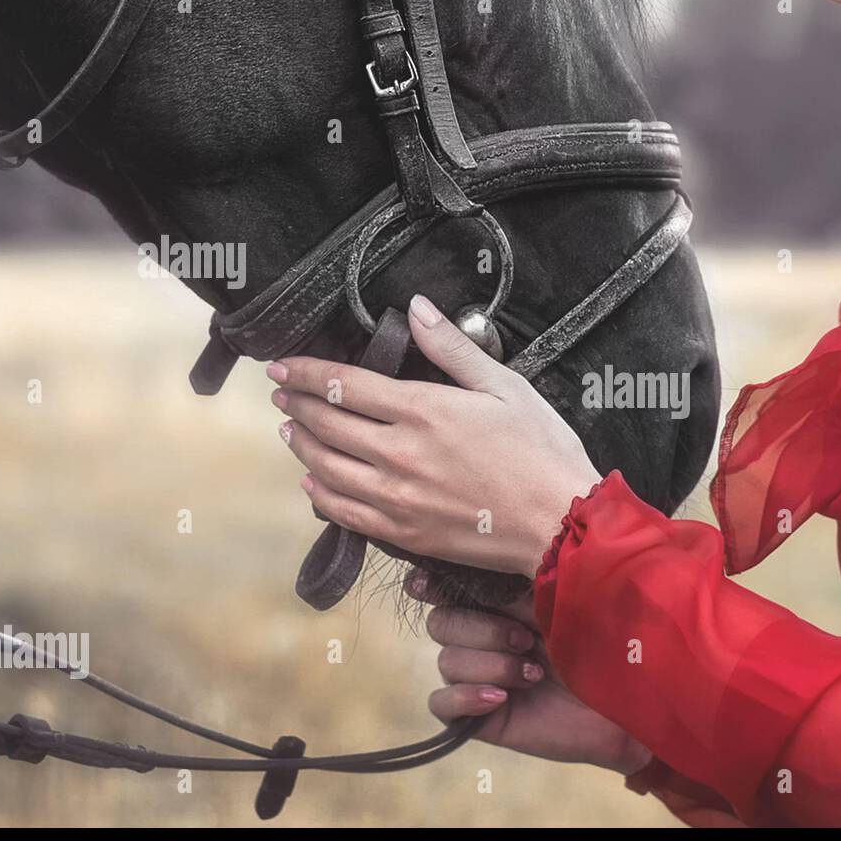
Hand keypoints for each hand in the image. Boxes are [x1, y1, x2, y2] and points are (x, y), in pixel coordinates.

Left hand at [268, 295, 601, 578]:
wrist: (558, 522)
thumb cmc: (541, 452)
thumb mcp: (505, 387)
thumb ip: (453, 348)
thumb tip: (417, 308)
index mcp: (424, 410)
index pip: (344, 385)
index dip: (306, 373)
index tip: (282, 367)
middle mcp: (400, 453)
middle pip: (327, 424)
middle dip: (297, 404)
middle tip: (282, 393)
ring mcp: (398, 497)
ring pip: (326, 468)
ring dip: (301, 445)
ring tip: (290, 429)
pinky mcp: (404, 532)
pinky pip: (344, 511)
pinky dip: (320, 493)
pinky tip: (312, 482)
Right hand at [422, 587, 652, 774]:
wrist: (622, 704)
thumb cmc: (600, 647)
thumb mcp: (559, 605)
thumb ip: (517, 586)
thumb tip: (478, 557)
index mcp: (499, 606)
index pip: (447, 590)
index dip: (432, 585)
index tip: (429, 585)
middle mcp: (482, 638)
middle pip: (440, 622)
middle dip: (482, 629)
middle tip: (527, 640)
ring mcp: (479, 677)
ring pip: (447, 660)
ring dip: (491, 664)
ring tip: (534, 674)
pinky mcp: (480, 715)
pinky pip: (441, 702)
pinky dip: (465, 696)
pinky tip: (500, 697)